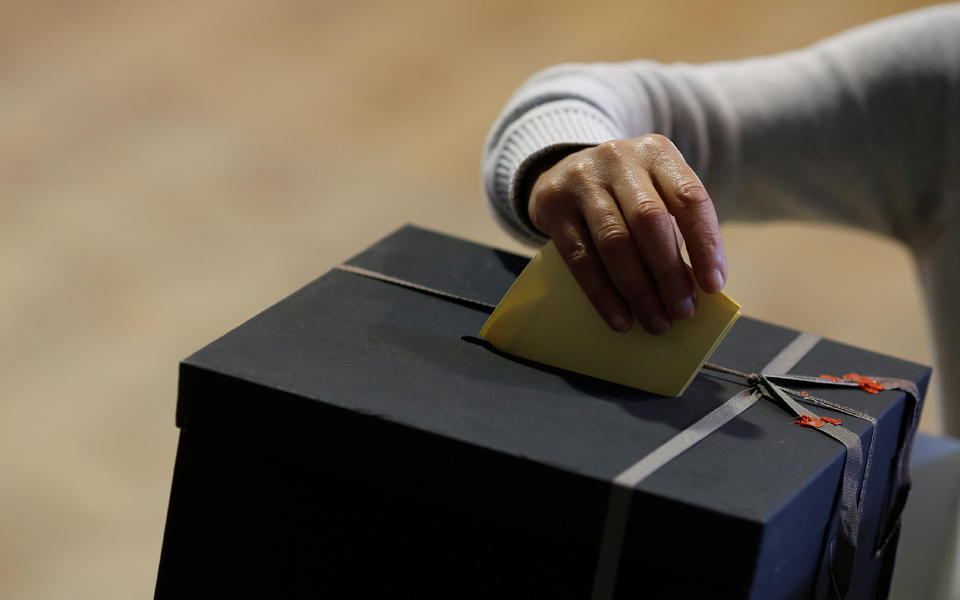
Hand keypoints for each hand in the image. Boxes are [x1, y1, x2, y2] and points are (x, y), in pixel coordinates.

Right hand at [526, 134, 725, 334]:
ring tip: (656, 322)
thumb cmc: (623, 192)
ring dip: (639, 290)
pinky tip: (620, 318)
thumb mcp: (652, 191)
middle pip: (649, 221)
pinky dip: (603, 293)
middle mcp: (618, 159)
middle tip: (682, 312)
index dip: (705, 244)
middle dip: (669, 274)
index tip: (713, 286)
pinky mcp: (553, 206)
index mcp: (656, 152)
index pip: (689, 197)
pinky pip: (580, 258)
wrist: (561, 170)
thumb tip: (691, 290)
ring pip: (614, 242)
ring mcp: (582, 181)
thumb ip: (672, 229)